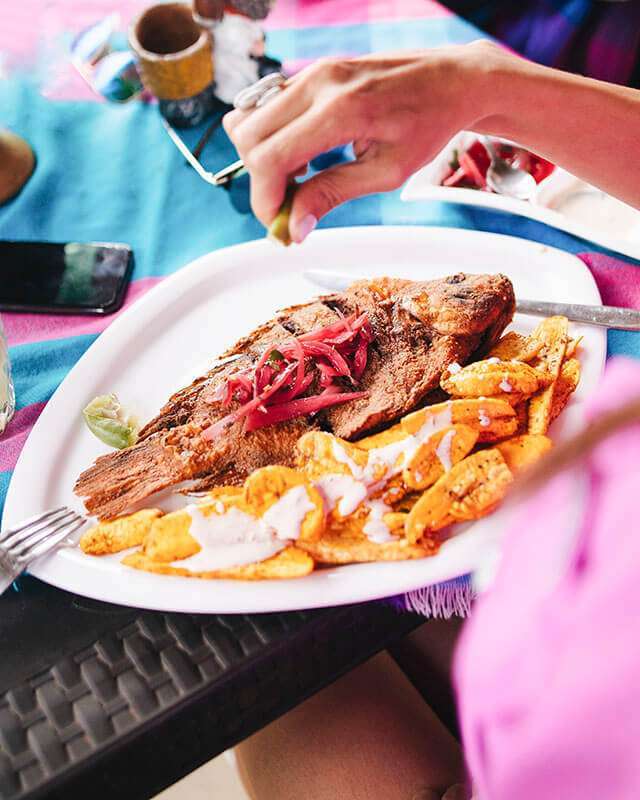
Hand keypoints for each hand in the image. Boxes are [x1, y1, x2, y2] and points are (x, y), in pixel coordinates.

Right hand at [223, 41, 500, 241]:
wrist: (451, 79)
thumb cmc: (427, 125)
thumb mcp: (385, 172)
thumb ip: (332, 194)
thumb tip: (294, 227)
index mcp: (340, 111)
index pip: (269, 158)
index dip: (264, 198)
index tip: (277, 224)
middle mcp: (319, 83)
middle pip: (248, 137)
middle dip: (260, 180)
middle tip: (289, 203)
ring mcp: (313, 72)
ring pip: (249, 119)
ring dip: (262, 157)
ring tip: (299, 177)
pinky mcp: (313, 71)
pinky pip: (268, 107)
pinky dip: (272, 137)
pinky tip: (304, 153)